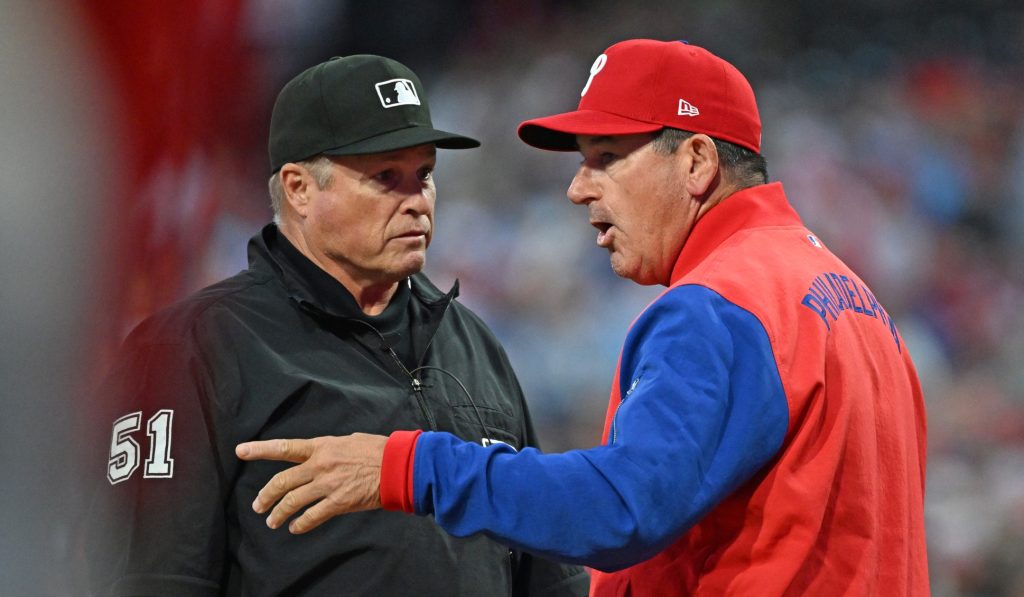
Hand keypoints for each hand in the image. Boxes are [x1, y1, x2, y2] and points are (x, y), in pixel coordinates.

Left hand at [235, 433, 387, 533]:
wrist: (398, 466)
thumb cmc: (378, 450)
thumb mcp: (349, 440)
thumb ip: (330, 449)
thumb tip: (323, 453)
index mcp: (321, 447)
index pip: (284, 448)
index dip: (260, 450)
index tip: (241, 451)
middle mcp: (320, 465)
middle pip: (282, 481)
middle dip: (265, 496)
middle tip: (258, 505)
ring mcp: (328, 485)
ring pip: (292, 501)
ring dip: (278, 513)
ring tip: (272, 522)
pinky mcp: (339, 502)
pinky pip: (312, 516)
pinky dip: (301, 524)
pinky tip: (296, 528)